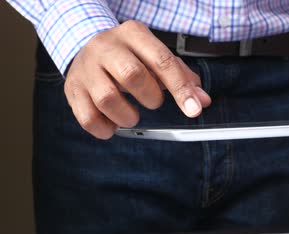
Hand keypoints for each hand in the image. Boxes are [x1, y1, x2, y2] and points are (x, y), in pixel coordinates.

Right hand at [64, 20, 211, 138]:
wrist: (85, 46)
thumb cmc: (129, 56)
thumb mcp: (156, 57)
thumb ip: (181, 77)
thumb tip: (202, 101)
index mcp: (133, 34)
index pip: (162, 61)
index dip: (181, 89)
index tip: (194, 109)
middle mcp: (106, 47)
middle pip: (132, 74)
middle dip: (150, 97)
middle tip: (152, 102)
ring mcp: (86, 68)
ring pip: (107, 98)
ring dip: (127, 116)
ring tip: (132, 115)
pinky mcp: (72, 89)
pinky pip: (87, 118)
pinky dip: (105, 129)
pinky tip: (113, 123)